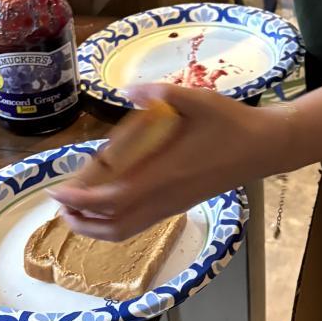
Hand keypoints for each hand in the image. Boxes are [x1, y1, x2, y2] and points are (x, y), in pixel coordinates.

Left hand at [52, 84, 296, 240]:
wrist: (265, 148)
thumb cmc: (232, 123)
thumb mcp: (197, 99)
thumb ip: (160, 92)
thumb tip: (126, 90)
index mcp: (164, 175)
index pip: (111, 199)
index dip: (81, 199)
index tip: (56, 190)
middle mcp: (165, 197)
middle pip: (112, 225)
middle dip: (79, 219)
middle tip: (58, 200)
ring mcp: (173, 205)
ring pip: (125, 230)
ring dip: (95, 225)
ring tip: (76, 207)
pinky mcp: (180, 205)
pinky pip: (139, 224)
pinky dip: (114, 223)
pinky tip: (109, 203)